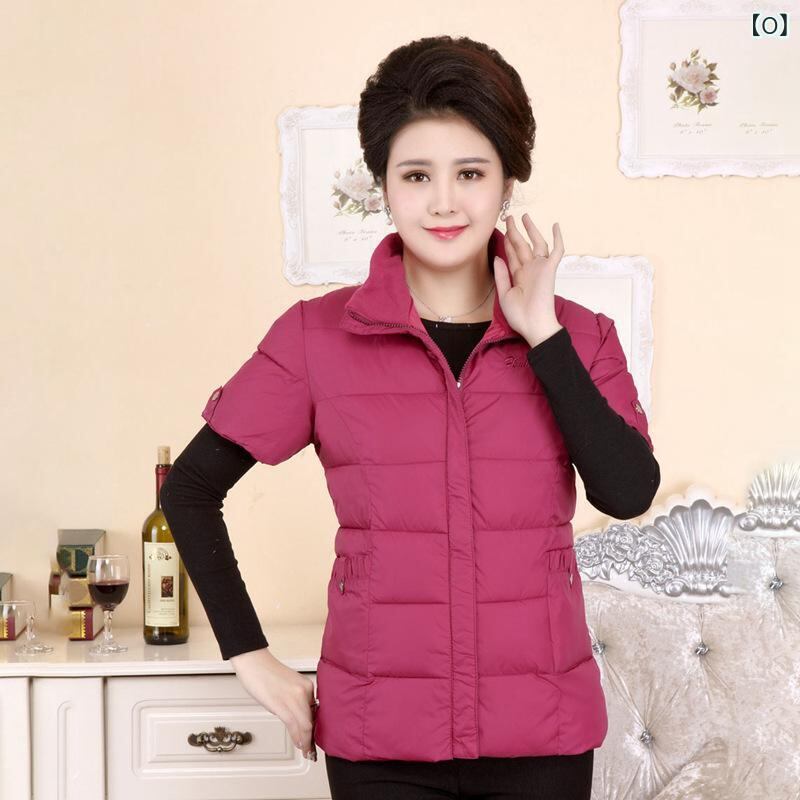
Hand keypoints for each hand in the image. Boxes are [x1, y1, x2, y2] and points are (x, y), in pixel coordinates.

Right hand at [229, 647, 317, 760]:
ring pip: (306, 725)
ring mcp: (295, 697)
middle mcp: (305, 691)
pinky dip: (298, 737)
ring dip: (306, 741)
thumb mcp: (289, 686)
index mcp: (307, 685)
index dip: (316, 728)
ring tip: (306, 752)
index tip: (315, 738)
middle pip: (313, 720)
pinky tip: (299, 744)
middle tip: (311, 751)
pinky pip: (294, 725)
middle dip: (312, 738)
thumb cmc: (267, 672)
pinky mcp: (282, 704)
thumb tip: (298, 718)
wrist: (254, 661)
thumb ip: (296, 700)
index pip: (316, 712)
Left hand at [492, 213, 563, 346]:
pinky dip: (557, 238)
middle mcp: (529, 269)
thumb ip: (501, 275)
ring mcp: (540, 268)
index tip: (499, 230)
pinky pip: (556, 251)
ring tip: (524, 217)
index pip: (512, 255)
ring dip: (531, 230)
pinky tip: (555, 225)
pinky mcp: (550, 269)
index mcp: (518, 276)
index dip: (506, 242)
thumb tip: (498, 256)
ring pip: (536, 244)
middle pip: (521, 246)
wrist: (534, 325)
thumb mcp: (504, 294)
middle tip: (508, 218)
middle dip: (515, 232)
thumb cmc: (519, 315)